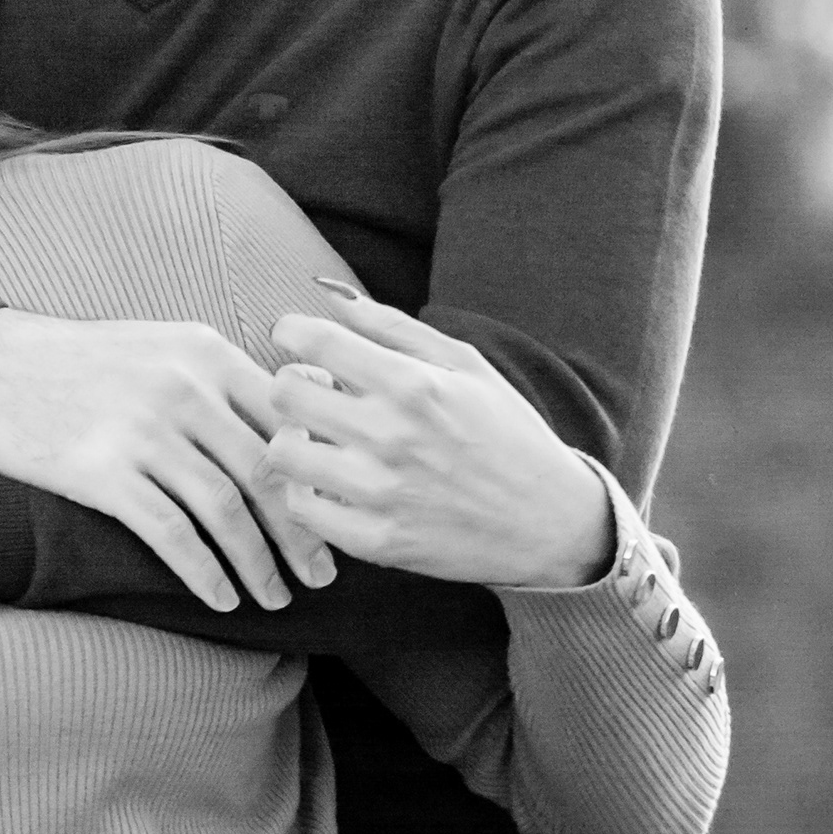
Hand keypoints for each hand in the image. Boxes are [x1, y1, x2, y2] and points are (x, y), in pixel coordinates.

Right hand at [0, 312, 335, 614]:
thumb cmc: (81, 363)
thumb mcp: (161, 346)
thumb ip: (222, 378)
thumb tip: (293, 421)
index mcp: (206, 352)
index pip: (285, 421)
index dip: (318, 476)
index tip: (338, 516)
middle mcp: (183, 387)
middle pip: (266, 471)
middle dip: (302, 531)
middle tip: (322, 574)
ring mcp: (142, 429)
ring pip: (225, 508)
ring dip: (258, 562)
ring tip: (275, 596)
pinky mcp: (102, 470)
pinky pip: (170, 532)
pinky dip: (204, 570)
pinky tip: (220, 597)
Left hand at [261, 293, 613, 588]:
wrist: (550, 522)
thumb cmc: (506, 433)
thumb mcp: (464, 364)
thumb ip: (391, 325)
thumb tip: (327, 293)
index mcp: (413, 384)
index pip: (312, 341)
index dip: (290, 332)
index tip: (296, 339)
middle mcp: (391, 436)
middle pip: (284, 393)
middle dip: (291, 383)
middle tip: (314, 391)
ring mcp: (380, 492)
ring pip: (282, 451)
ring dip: (294, 439)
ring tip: (321, 439)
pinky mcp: (376, 540)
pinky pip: (301, 508)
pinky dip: (307, 492)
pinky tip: (332, 482)